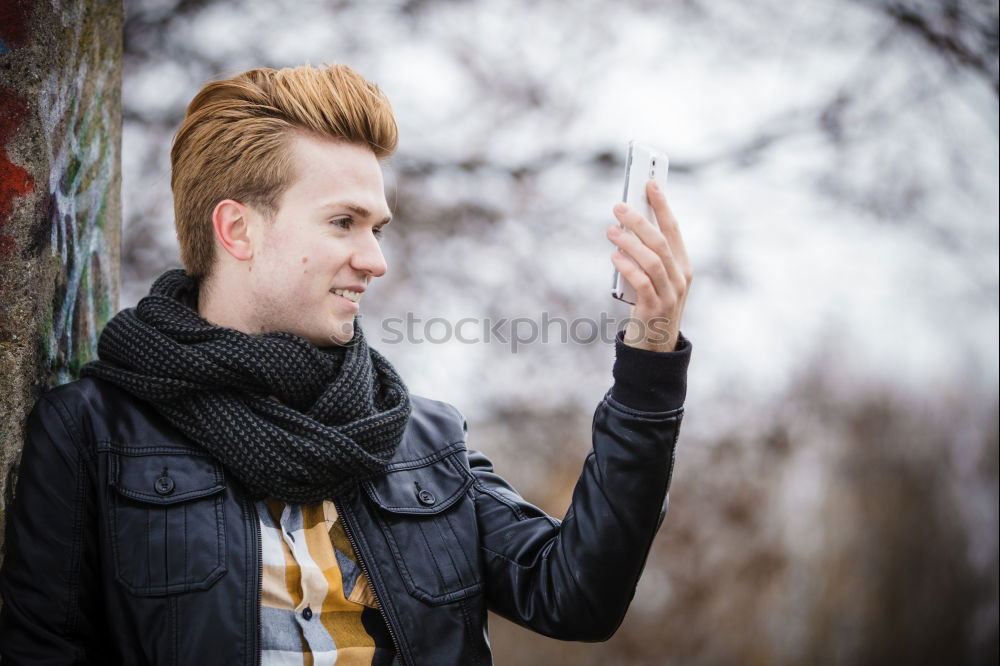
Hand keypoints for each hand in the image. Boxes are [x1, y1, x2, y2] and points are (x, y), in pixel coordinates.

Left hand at [606, 179, 692, 351]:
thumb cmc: (650, 306)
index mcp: (683, 266)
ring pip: (652, 259)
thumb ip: (647, 256)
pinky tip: (614, 257)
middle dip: (640, 220)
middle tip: (619, 206)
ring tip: (611, 230)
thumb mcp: (655, 279)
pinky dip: (627, 266)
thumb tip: (625, 224)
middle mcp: (680, 277)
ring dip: (630, 242)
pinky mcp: (654, 308)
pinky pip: (641, 282)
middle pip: (661, 241)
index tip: (649, 183)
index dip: (662, 205)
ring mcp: (670, 293)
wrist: (654, 348)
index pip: (673, 229)